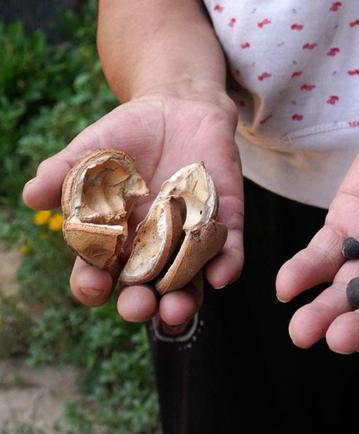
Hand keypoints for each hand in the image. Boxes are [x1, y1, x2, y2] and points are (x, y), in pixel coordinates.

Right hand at [23, 90, 242, 325]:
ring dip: (184, 299)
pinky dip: (227, 264)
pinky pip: (228, 249)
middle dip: (140, 303)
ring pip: (187, 280)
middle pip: (144, 288)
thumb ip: (64, 172)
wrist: (178, 106)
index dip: (94, 285)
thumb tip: (32, 196)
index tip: (94, 286)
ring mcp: (189, 236)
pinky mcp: (223, 220)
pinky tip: (221, 275)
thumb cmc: (127, 135)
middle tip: (137, 307)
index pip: (99, 272)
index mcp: (114, 239)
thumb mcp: (92, 150)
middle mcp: (152, 247)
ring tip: (178, 309)